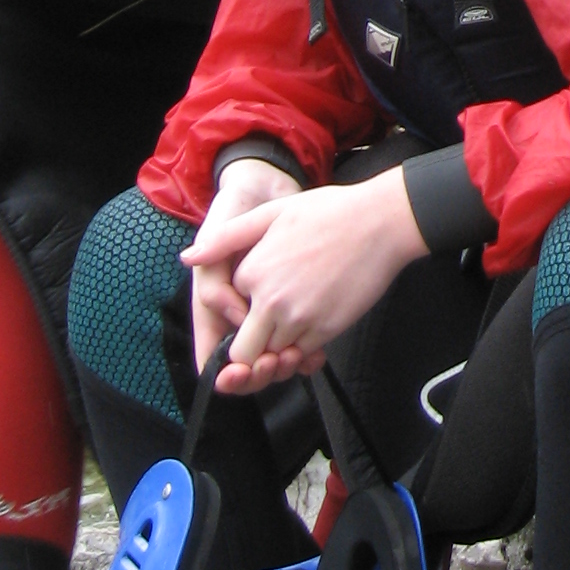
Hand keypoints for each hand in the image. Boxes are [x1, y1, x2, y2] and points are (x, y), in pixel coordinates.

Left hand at [186, 169, 424, 395]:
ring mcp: (298, 319)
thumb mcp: (274, 212)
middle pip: (243, 352)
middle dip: (253, 350)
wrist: (381, 222)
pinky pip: (302, 356)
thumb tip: (187, 258)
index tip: (268, 294)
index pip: (230, 312)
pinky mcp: (325, 330)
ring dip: (280, 350)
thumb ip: (227, 238)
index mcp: (253, 272)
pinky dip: (304, 350)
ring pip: (273, 357)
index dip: (245, 309)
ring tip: (298, 323)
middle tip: (271, 333)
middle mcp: (270, 301)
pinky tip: (316, 324)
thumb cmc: (331, 212)